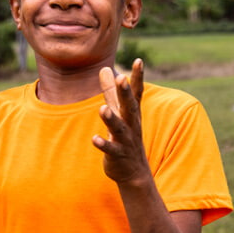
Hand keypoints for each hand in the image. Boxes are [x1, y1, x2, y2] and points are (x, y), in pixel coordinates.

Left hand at [92, 59, 148, 184]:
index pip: (136, 93)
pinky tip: (94, 139)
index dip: (137, 77)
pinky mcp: (117, 155)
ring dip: (111, 119)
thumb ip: (110, 91)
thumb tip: (104, 68)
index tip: (138, 60)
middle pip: (130, 107)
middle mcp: (132, 125)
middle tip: (121, 77)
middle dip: (125, 93)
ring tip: (102, 109)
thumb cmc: (125, 136)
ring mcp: (126, 140)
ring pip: (119, 128)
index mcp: (132, 113)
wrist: (134, 172)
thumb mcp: (119, 112)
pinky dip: (103, 144)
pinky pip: (111, 149)